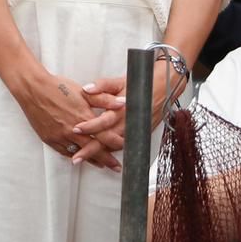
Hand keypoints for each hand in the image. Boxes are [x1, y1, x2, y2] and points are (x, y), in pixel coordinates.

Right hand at [12, 69, 121, 170]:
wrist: (33, 90)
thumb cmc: (59, 88)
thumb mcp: (85, 92)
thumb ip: (105, 100)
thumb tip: (123, 102)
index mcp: (83, 118)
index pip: (104, 136)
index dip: (115, 143)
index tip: (125, 148)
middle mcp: (72, 130)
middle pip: (93, 148)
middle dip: (106, 159)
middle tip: (116, 167)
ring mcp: (59, 136)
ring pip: (79, 152)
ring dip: (91, 160)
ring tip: (102, 165)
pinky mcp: (49, 139)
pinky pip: (64, 152)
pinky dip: (74, 156)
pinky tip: (80, 158)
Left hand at [71, 66, 186, 164]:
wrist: (164, 87)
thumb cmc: (141, 84)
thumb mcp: (120, 81)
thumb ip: (102, 85)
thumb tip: (86, 89)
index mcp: (123, 109)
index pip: (104, 122)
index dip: (90, 127)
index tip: (76, 130)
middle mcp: (129, 122)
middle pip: (108, 140)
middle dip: (91, 150)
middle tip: (76, 158)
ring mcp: (135, 130)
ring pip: (116, 146)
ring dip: (101, 154)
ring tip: (86, 160)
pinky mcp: (140, 134)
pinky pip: (124, 145)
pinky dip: (113, 150)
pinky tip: (103, 155)